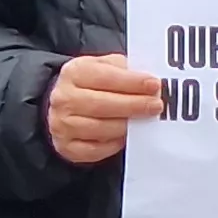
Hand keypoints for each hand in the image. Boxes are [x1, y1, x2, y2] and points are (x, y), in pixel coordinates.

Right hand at [46, 53, 164, 164]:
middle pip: (102, 104)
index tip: (154, 85)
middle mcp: (64, 99)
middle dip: (133, 105)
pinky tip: (126, 136)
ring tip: (144, 121)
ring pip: (100, 129)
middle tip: (155, 106)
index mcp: (74, 73)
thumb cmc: (91, 85)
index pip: (105, 77)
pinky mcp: (67, 147)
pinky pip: (95, 150)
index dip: (132, 82)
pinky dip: (114, 144)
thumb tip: (147, 82)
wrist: (66, 105)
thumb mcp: (103, 67)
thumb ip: (123, 70)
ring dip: (126, 126)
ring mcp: (62, 125)